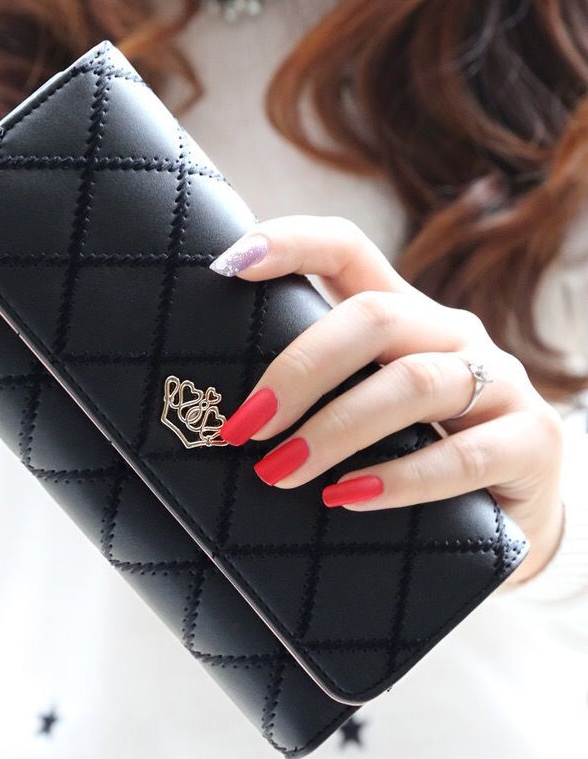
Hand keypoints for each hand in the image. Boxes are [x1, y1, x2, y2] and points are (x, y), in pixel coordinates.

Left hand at [209, 216, 565, 584]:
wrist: (509, 515)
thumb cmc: (415, 451)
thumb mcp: (366, 409)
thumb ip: (319, 394)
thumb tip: (227, 417)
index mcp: (405, 314)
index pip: (350, 249)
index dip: (293, 243)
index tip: (228, 264)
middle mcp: (452, 333)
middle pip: (373, 317)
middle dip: (298, 371)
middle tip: (244, 428)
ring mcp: (499, 383)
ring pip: (413, 384)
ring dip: (335, 430)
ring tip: (279, 473)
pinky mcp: (530, 443)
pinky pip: (462, 457)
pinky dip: (397, 479)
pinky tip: (348, 497)